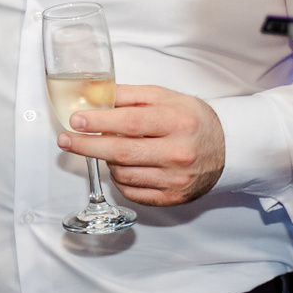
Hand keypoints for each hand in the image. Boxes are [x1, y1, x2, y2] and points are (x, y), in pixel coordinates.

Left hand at [57, 84, 225, 206]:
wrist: (227, 148)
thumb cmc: (190, 119)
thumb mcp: (163, 97)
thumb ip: (127, 95)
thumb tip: (91, 95)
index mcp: (178, 122)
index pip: (130, 123)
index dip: (98, 123)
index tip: (75, 120)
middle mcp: (179, 153)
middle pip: (121, 152)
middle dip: (86, 146)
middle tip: (65, 140)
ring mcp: (176, 179)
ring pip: (122, 173)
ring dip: (107, 160)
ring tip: (109, 148)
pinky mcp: (173, 198)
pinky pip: (132, 191)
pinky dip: (120, 179)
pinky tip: (123, 165)